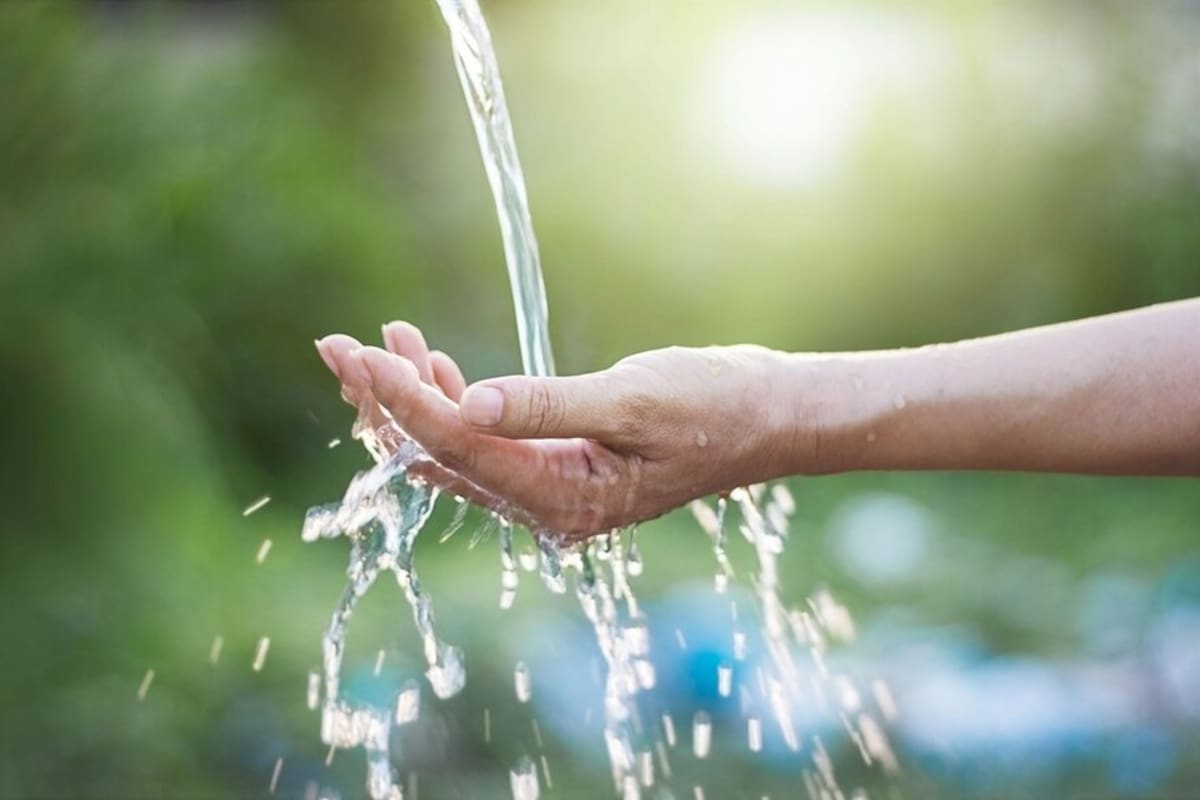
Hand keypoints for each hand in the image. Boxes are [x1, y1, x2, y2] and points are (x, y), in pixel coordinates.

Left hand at [316, 322, 798, 538]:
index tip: (356, 354)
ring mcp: (550, 489)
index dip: (403, 401)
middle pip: (440, 460)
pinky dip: (451, 400)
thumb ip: (549, 405)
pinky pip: (483, 441)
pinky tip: (430, 361)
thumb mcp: (636, 399)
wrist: (768, 416)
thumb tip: (465, 404)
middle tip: (335, 347)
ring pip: (454, 451)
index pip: (459, 449)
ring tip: (378, 340)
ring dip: (413, 397)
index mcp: (565, 499)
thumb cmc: (717, 405)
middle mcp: (547, 505)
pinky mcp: (556, 465)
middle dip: (385, 403)